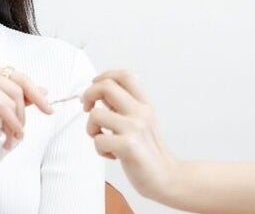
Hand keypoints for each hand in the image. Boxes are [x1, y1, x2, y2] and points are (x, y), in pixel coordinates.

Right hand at [0, 62, 53, 149]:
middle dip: (24, 115)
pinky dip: (11, 123)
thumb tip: (44, 90)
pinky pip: (3, 106)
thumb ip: (17, 97)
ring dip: (16, 124)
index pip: (20, 76)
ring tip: (10, 141)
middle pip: (18, 88)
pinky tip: (8, 137)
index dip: (36, 93)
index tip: (49, 110)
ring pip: (12, 99)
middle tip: (20, 136)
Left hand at [82, 69, 180, 199]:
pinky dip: (99, 149)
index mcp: (144, 105)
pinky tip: (112, 155)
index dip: (104, 76)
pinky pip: (98, 139)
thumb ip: (121, 106)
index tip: (95, 87)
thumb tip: (99, 92)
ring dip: (91, 129)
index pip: (124, 75)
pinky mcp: (128, 145)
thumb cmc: (148, 152)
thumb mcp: (140, 121)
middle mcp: (141, 112)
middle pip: (106, 86)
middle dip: (88, 94)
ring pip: (95, 114)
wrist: (167, 178)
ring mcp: (135, 128)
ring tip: (102, 139)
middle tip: (87, 108)